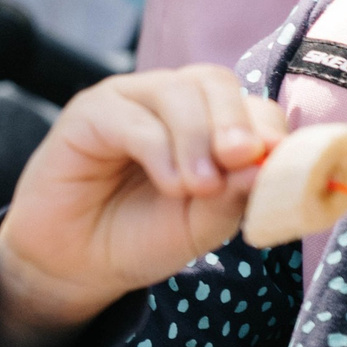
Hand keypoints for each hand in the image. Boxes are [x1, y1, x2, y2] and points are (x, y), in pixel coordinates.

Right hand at [0, 67, 289, 346]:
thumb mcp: (202, 224)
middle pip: (213, 82)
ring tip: (198, 187)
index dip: (266, 131)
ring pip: (176, 91)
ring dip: (197, 138)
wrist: (76, 264)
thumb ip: (235, 194)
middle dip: (234, 121)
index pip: (249, 106)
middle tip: (242, 161)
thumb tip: (264, 163)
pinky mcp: (88, 113)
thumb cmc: (140, 238)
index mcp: (206, 123)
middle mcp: (168, 103)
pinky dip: (160, 148)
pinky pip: (133, 116)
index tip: (270, 167)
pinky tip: (169, 183)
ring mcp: (127, 102)